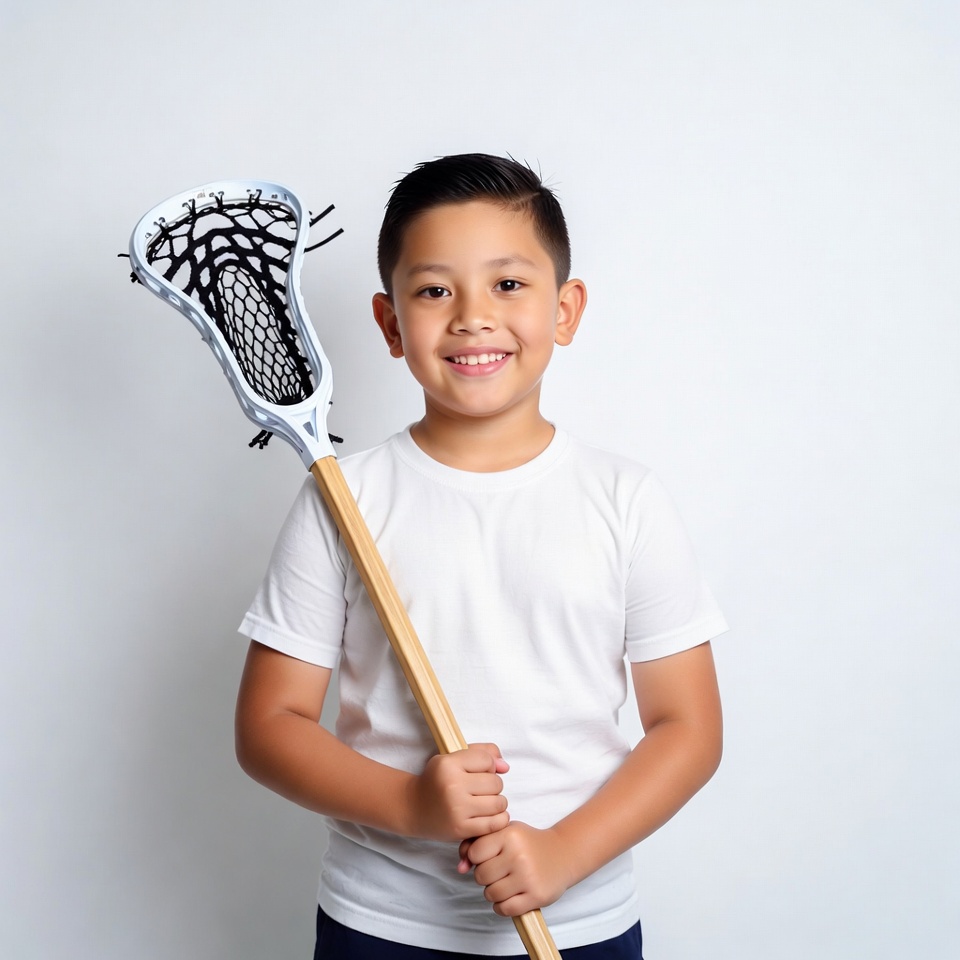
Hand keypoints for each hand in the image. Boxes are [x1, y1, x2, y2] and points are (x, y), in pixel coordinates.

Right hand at [409, 743, 509, 841]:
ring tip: (485, 802)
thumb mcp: (452, 758)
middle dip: (493, 785)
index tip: (478, 772)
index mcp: (448, 764)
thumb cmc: (437, 780)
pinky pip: (495, 824)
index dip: (487, 765)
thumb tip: (505, 766)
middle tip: (481, 789)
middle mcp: (452, 786)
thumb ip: (482, 753)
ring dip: (497, 803)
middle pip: (496, 782)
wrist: (413, 807)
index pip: (487, 760)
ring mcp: (456, 809)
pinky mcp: (461, 829)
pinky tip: (489, 815)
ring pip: (499, 803)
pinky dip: (498, 819)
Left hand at [457, 821, 573, 916]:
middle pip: (481, 876)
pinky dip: (502, 906)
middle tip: (498, 872)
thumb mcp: (504, 833)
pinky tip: (509, 897)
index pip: (475, 853)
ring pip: (491, 894)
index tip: (488, 857)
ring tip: (504, 883)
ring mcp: (528, 877)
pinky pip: (505, 909)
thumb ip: (477, 844)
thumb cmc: (527, 843)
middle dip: (485, 876)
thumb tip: (460, 867)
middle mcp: (518, 855)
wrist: (563, 853)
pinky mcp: (536, 896)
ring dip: (494, 892)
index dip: (477, 857)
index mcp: (509, 835)